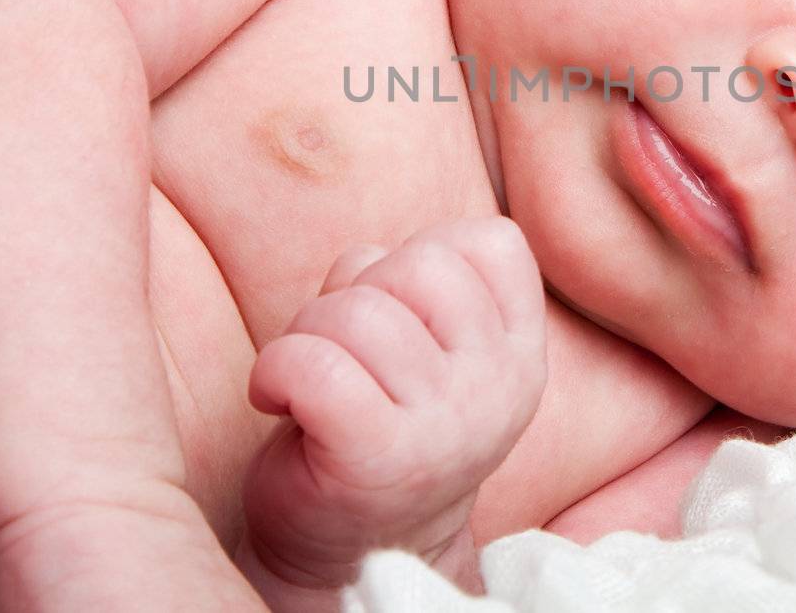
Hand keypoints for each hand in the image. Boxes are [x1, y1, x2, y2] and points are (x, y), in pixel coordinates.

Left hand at [238, 217, 547, 592]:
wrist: (350, 552)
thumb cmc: (380, 424)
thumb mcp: (428, 348)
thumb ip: (419, 285)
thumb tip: (368, 260)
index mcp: (520, 355)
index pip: (492, 242)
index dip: (424, 254)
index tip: (399, 313)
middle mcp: (498, 389)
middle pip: (421, 264)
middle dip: (359, 288)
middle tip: (342, 346)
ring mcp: (446, 426)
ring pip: (358, 312)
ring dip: (307, 331)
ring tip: (310, 378)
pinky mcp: (379, 457)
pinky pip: (313, 363)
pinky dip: (275, 369)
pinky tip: (276, 399)